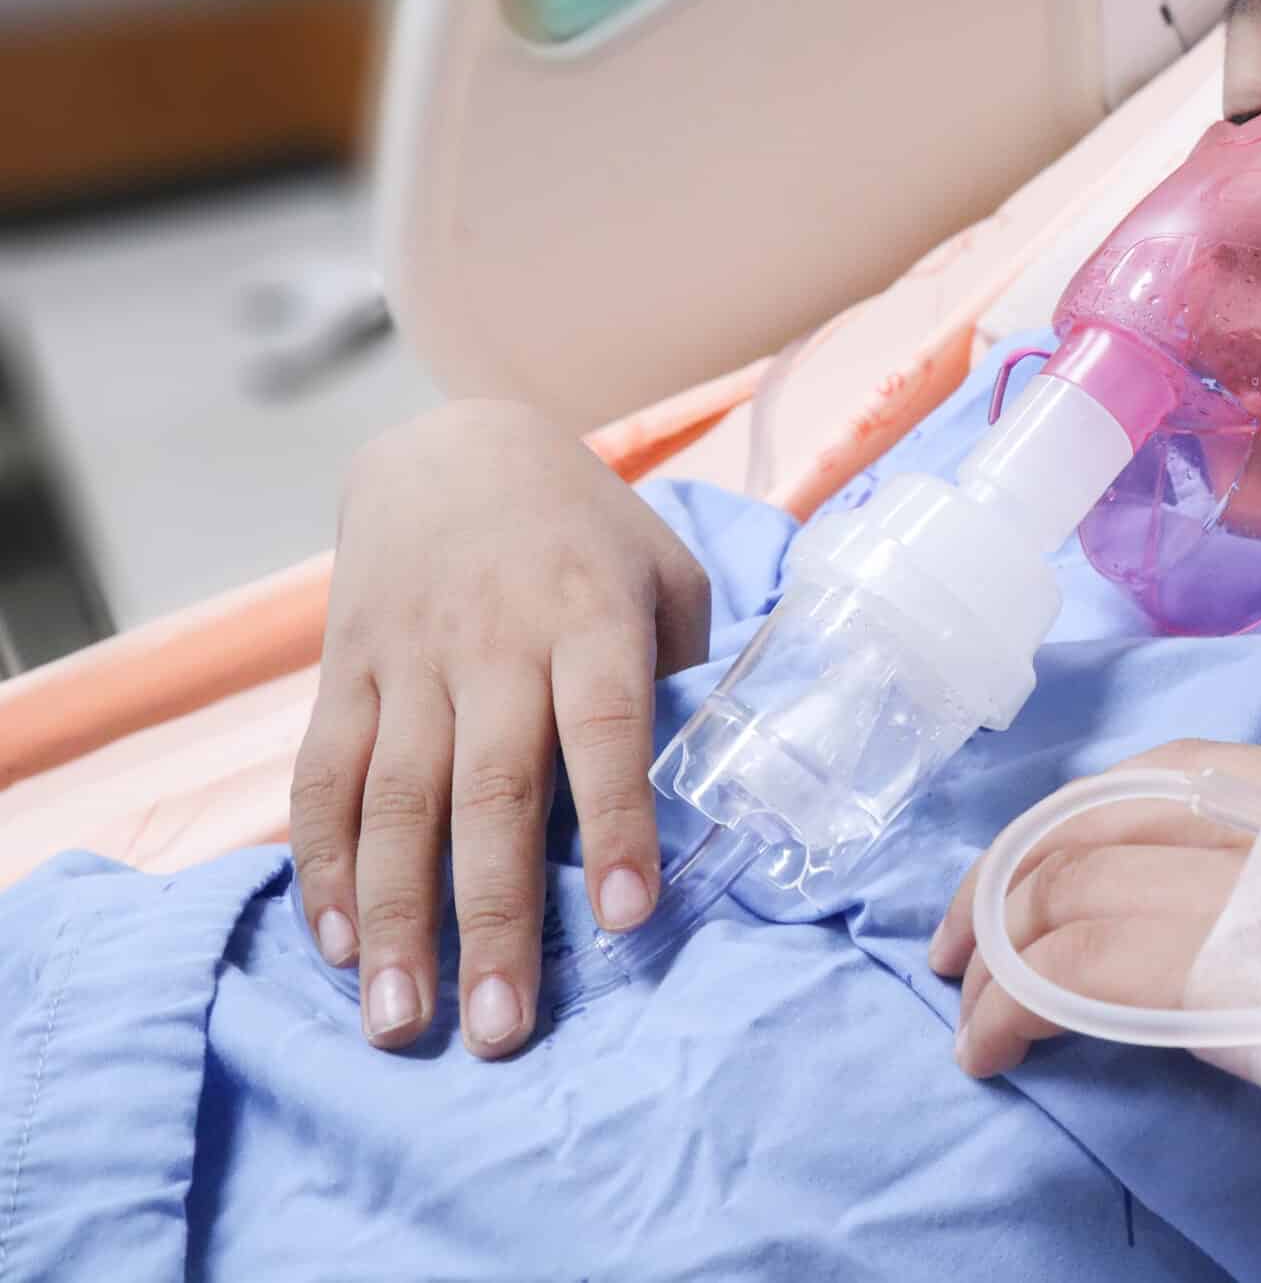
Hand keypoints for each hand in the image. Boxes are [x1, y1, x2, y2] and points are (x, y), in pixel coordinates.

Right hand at [290, 400, 710, 1057]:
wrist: (449, 450)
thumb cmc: (585, 531)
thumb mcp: (665, 569)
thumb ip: (684, 665)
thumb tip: (717, 772)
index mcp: (590, 618)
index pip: (607, 726)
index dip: (619, 821)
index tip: (631, 917)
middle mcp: (494, 645)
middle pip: (492, 791)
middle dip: (493, 917)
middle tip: (502, 1029)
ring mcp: (408, 662)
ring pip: (396, 801)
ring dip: (395, 918)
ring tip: (399, 1020)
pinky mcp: (343, 674)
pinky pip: (324, 777)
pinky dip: (324, 864)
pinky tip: (338, 944)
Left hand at [928, 741, 1260, 1276]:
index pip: (1197, 772)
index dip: (1099, 810)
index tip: (1044, 869)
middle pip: (1122, 809)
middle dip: (1021, 865)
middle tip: (957, 935)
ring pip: (1087, 879)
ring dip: (1002, 939)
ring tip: (963, 1004)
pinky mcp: (1256, 981)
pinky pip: (1088, 970)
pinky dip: (1018, 1000)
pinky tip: (993, 1048)